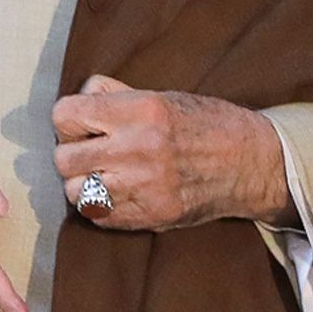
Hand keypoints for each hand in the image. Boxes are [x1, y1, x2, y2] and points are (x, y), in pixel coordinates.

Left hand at [53, 75, 293, 230]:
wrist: (247, 162)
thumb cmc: (203, 123)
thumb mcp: (162, 96)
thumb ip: (116, 94)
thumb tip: (81, 95)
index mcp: (143, 110)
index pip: (65, 115)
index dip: (69, 119)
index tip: (82, 123)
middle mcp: (141, 149)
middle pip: (64, 159)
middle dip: (71, 153)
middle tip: (90, 151)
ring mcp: (145, 187)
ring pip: (75, 193)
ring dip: (83, 183)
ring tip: (103, 174)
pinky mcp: (151, 216)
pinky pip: (98, 217)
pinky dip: (101, 206)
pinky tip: (119, 192)